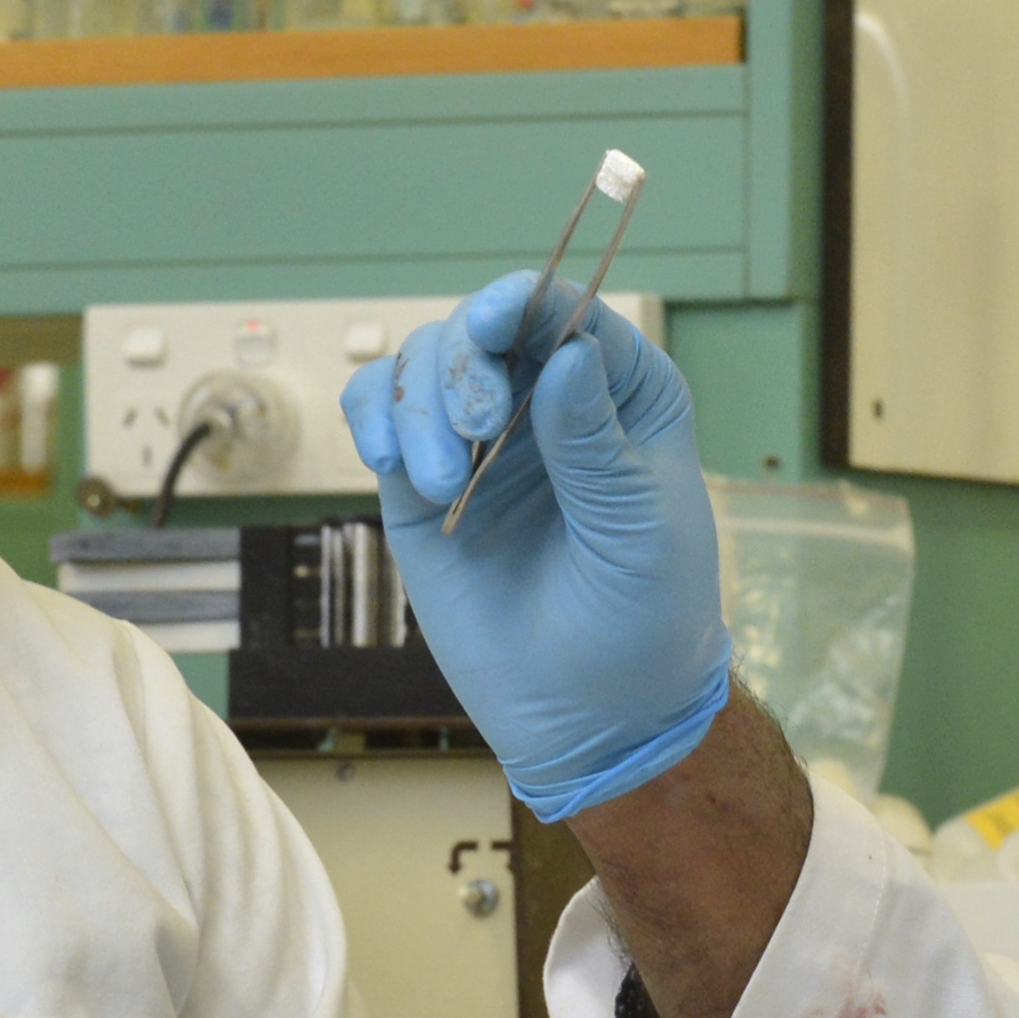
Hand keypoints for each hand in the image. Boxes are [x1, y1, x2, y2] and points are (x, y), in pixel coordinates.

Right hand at [344, 273, 728, 820]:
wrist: (593, 714)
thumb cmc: (644, 619)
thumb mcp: (641, 532)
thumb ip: (597, 447)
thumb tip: (564, 357)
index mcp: (623, 395)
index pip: (570, 315)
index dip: (526, 303)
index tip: (497, 323)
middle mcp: (548, 399)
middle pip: (483, 326)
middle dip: (466, 361)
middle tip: (479, 430)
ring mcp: (481, 437)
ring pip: (423, 360)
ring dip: (421, 403)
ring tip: (445, 482)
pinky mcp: (424, 481)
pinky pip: (382, 413)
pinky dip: (375, 417)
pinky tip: (394, 461)